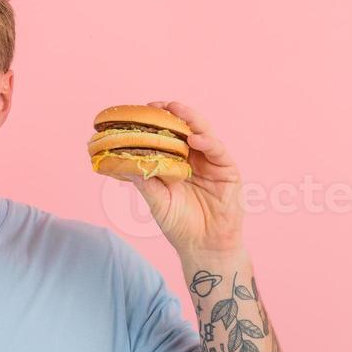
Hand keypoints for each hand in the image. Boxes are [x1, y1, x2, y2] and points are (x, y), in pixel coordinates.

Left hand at [127, 100, 243, 257]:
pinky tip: (196, 138)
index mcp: (178, 162)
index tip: (142, 110)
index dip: (158, 122)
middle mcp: (196, 159)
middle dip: (174, 114)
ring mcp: (213, 163)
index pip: (169, 136)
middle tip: (158, 104)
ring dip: (191, 120)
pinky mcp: (228, 172)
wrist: (203, 247)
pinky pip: (219, 151)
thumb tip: (123, 161)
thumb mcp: (157, 201)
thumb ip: (144, 180)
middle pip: (187, 129)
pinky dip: (208, 142)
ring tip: (176, 111)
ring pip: (204, 134)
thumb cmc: (179, 225)